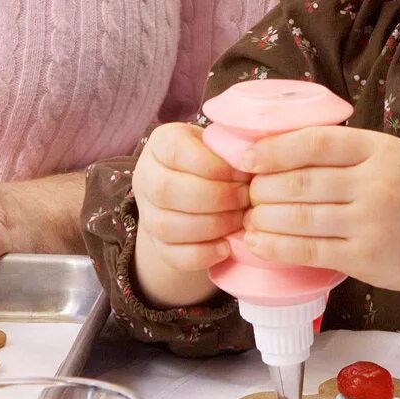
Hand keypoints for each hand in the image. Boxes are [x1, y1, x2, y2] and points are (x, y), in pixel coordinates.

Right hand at [131, 123, 248, 306]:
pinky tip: (226, 247)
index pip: (175, 150)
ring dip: (211, 226)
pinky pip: (172, 255)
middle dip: (215, 198)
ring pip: (166, 226)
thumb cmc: (218, 160)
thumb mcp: (223, 144)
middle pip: (167, 190)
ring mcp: (146, 213)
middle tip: (245, 199)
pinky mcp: (156, 244)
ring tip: (240, 220)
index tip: (243, 172)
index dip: (212, 165)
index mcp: (161, 143)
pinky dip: (202, 255)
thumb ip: (232, 148)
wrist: (198, 189)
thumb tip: (254, 164)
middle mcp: (145, 177)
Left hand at [239, 127, 399, 316]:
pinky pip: (308, 251)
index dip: (273, 148)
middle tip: (240, 190)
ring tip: (243, 216)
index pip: (314, 142)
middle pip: (299, 182)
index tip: (245, 156)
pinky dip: (276, 246)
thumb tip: (283, 144)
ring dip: (261, 217)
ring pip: (298, 217)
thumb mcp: (395, 156)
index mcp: (380, 149)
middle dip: (260, 187)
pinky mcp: (365, 259)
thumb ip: (348, 150)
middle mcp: (375, 184)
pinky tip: (257, 242)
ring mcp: (370, 224)